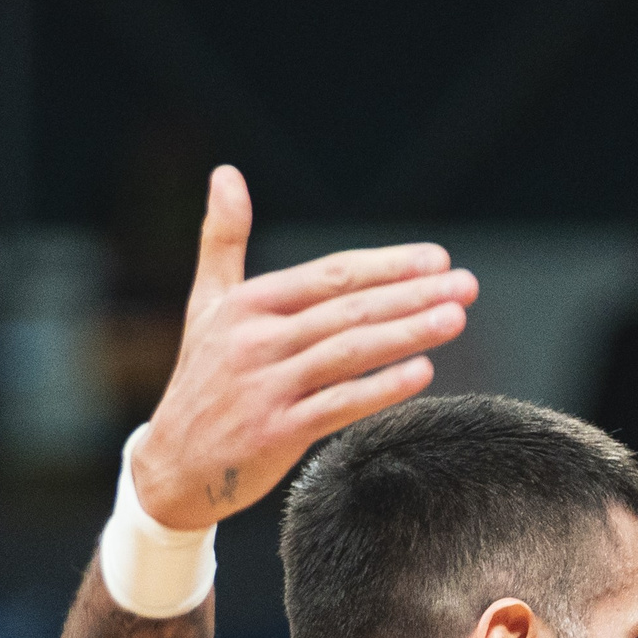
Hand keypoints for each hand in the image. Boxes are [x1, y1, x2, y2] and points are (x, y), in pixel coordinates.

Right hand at [129, 165, 476, 530]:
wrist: (172, 465)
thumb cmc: (201, 380)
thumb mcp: (207, 304)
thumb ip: (222, 240)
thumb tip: (225, 172)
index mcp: (247, 305)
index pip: (330, 276)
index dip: (386, 265)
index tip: (435, 259)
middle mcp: (257, 341)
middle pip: (348, 310)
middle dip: (413, 295)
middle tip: (465, 285)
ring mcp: (268, 388)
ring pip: (350, 353)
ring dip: (407, 333)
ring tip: (455, 318)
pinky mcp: (277, 433)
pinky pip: (339, 406)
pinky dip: (382, 388)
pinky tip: (422, 373)